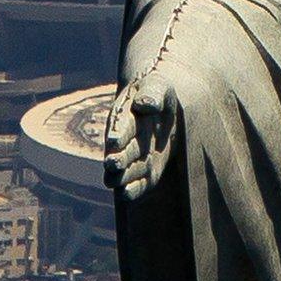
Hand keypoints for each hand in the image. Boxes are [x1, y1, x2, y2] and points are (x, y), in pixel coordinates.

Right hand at [103, 74, 180, 200]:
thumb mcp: (159, 87)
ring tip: (115, 181)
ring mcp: (134, 157)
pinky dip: (132, 189)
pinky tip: (127, 193)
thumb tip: (145, 104)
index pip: (121, 124)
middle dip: (116, 158)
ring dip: (120, 176)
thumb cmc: (160, 94)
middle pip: (120, 151)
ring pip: (124, 170)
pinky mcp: (147, 171)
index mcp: (125, 116)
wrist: (167, 109)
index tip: (115, 140)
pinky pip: (138, 183)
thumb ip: (152, 94)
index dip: (118, 132)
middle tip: (113, 163)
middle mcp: (125, 140)